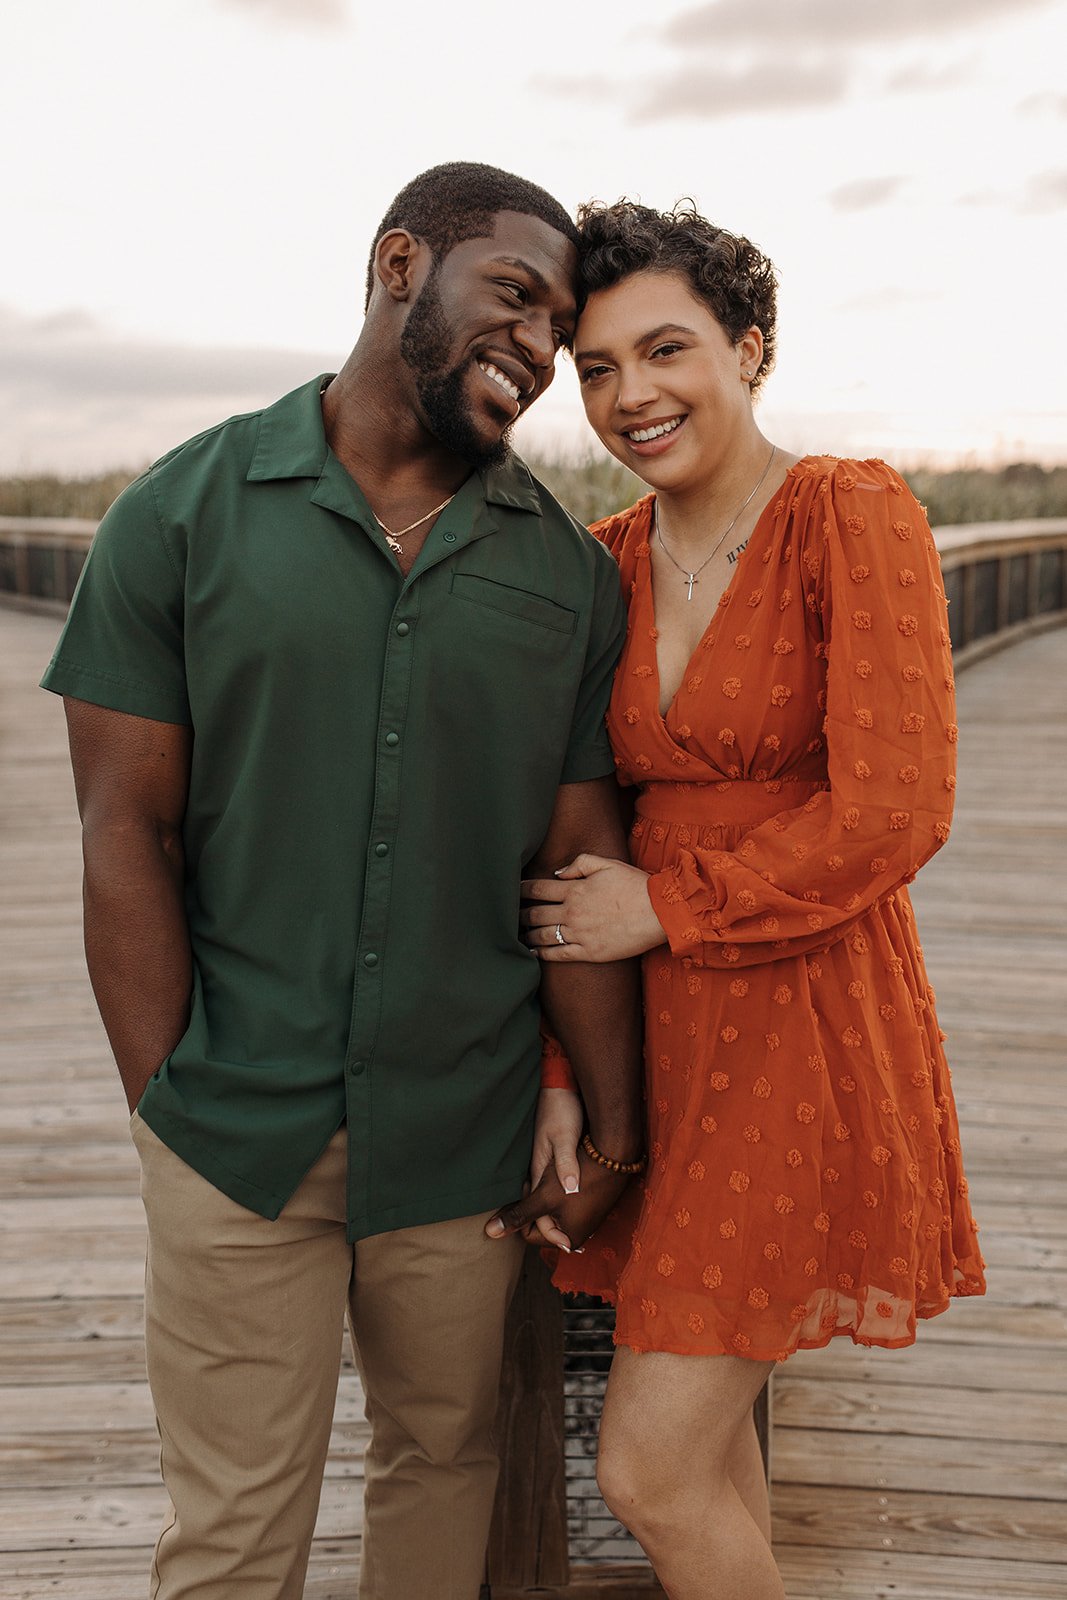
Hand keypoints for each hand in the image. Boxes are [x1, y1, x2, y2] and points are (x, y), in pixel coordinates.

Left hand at [485, 1146, 632, 1251]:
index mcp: (568, 1238)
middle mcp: (581, 1233)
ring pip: (553, 1210)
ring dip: (546, 1197)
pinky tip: (559, 1173)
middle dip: (535, 1205)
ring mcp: (588, 1217)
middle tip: (537, 1181)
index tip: (529, 1186)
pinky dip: (558, 1191)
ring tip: (549, 1176)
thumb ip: (518, 1216)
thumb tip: (490, 1234)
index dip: (523, 1210)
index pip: (529, 1233)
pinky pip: (565, 1202)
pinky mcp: (593, 1202)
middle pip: (542, 1222)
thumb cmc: (578, 1176)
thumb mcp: (543, 1197)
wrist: (614, 1152)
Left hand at [521, 854, 664, 962]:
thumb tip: (557, 873)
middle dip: (519, 914)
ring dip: (526, 934)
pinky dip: (541, 954)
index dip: (522, 890)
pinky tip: (532, 952)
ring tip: (517, 934)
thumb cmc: (635, 885)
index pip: (538, 889)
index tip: (513, 891)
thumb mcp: (607, 864)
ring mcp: (579, 934)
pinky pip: (558, 954)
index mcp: (575, 890)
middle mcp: (572, 912)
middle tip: (510, 915)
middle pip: (536, 913)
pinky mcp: (589, 952)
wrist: (658, 912)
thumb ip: (579, 864)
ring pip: (543, 935)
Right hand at [523, 1087, 583, 1248]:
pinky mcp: (552, 1158)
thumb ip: (565, 1164)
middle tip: (573, 1245)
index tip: (569, 1245)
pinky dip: (560, 1200)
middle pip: (538, 1210)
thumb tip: (570, 1190)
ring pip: (545, 1200)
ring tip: (577, 1231)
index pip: (536, 1213)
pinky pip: (552, 1187)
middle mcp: (538, 1172)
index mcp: (538, 1171)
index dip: (551, 1232)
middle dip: (551, 1229)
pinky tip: (575, 1202)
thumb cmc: (562, 1110)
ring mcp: (544, 1165)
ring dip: (556, 1216)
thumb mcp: (564, 1137)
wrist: (560, 1087)